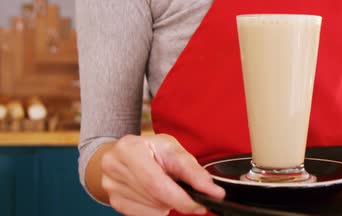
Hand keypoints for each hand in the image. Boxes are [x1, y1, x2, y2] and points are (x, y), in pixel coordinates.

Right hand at [101, 134, 224, 215]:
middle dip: (177, 199)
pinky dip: (158, 208)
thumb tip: (213, 191)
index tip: (200, 205)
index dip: (180, 198)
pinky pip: (145, 214)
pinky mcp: (115, 202)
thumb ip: (193, 170)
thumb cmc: (150, 149)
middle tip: (189, 195)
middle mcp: (115, 168)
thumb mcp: (173, 149)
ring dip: (167, 202)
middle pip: (156, 197)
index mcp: (129, 149)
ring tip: (166, 185)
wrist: (122, 154)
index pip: (156, 182)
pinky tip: (156, 194)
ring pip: (152, 208)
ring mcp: (112, 187)